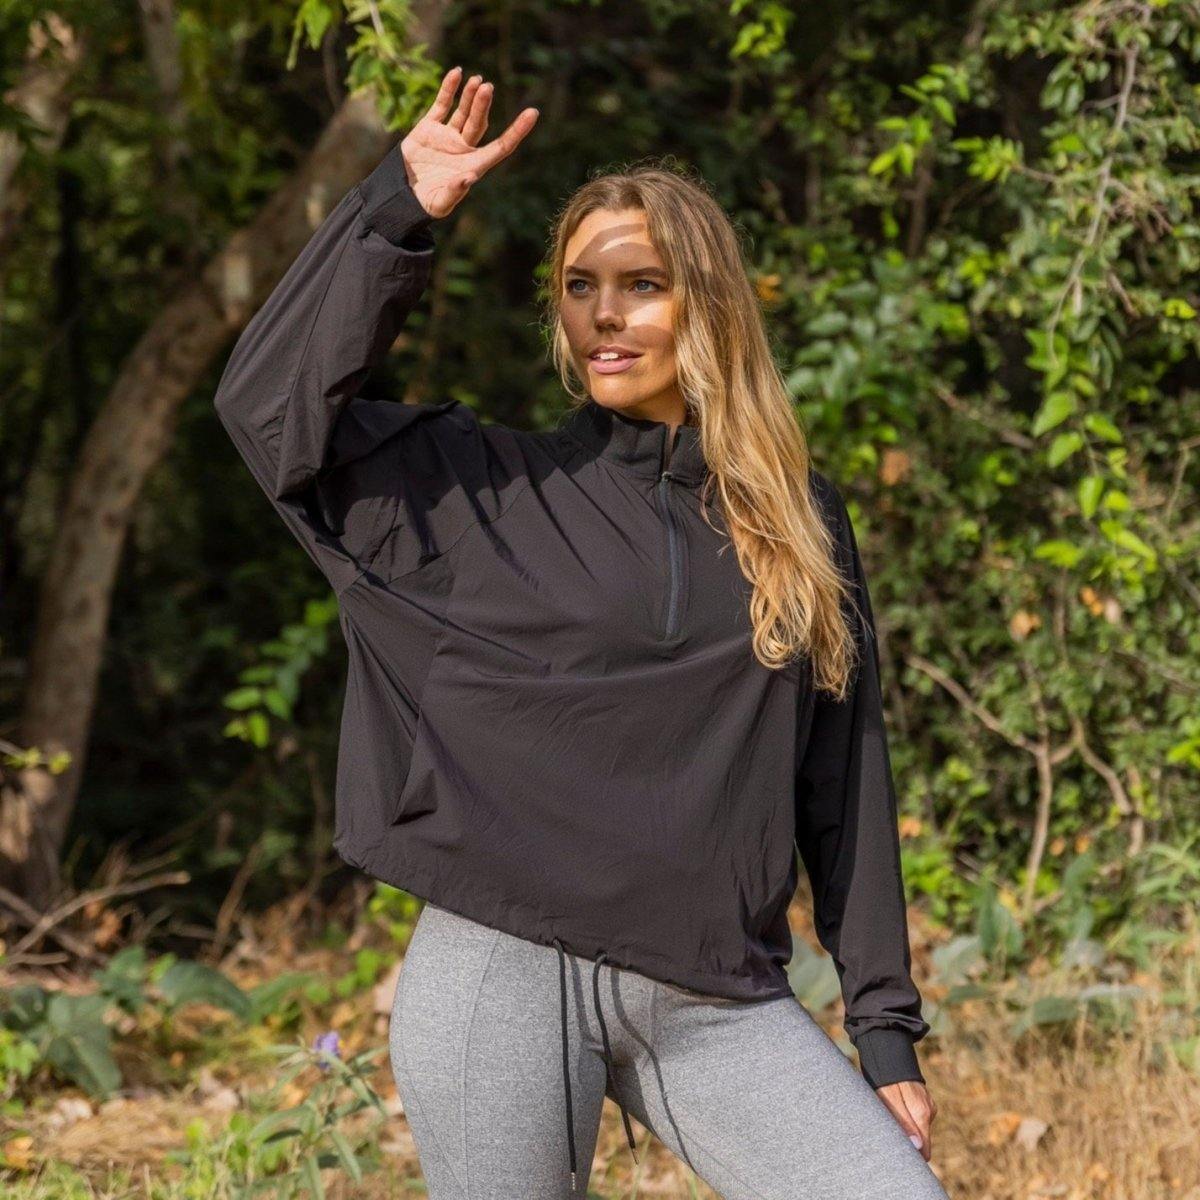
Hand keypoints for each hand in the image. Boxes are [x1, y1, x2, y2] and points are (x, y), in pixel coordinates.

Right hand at [400, 66, 538, 219]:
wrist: (401, 195)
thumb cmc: (426, 204)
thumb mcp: (440, 203)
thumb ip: (454, 192)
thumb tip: (469, 178)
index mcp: (473, 165)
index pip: (501, 146)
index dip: (517, 131)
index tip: (532, 113)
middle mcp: (464, 149)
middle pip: (479, 123)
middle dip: (482, 106)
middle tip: (487, 88)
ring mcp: (447, 137)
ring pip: (463, 112)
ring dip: (470, 96)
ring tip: (477, 81)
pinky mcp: (429, 128)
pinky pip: (441, 105)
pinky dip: (448, 89)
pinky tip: (457, 73)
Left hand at [875, 1079, 937, 1161]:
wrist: (886, 1046)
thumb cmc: (885, 1076)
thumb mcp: (889, 1100)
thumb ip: (904, 1123)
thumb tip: (918, 1148)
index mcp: (922, 1114)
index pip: (925, 1150)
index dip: (912, 1157)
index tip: (897, 1157)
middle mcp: (929, 1111)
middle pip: (921, 1140)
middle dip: (906, 1143)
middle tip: (886, 1138)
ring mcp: (926, 1104)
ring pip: (917, 1128)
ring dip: (903, 1128)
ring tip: (886, 1118)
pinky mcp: (921, 1098)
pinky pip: (914, 1116)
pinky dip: (904, 1117)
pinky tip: (891, 1108)